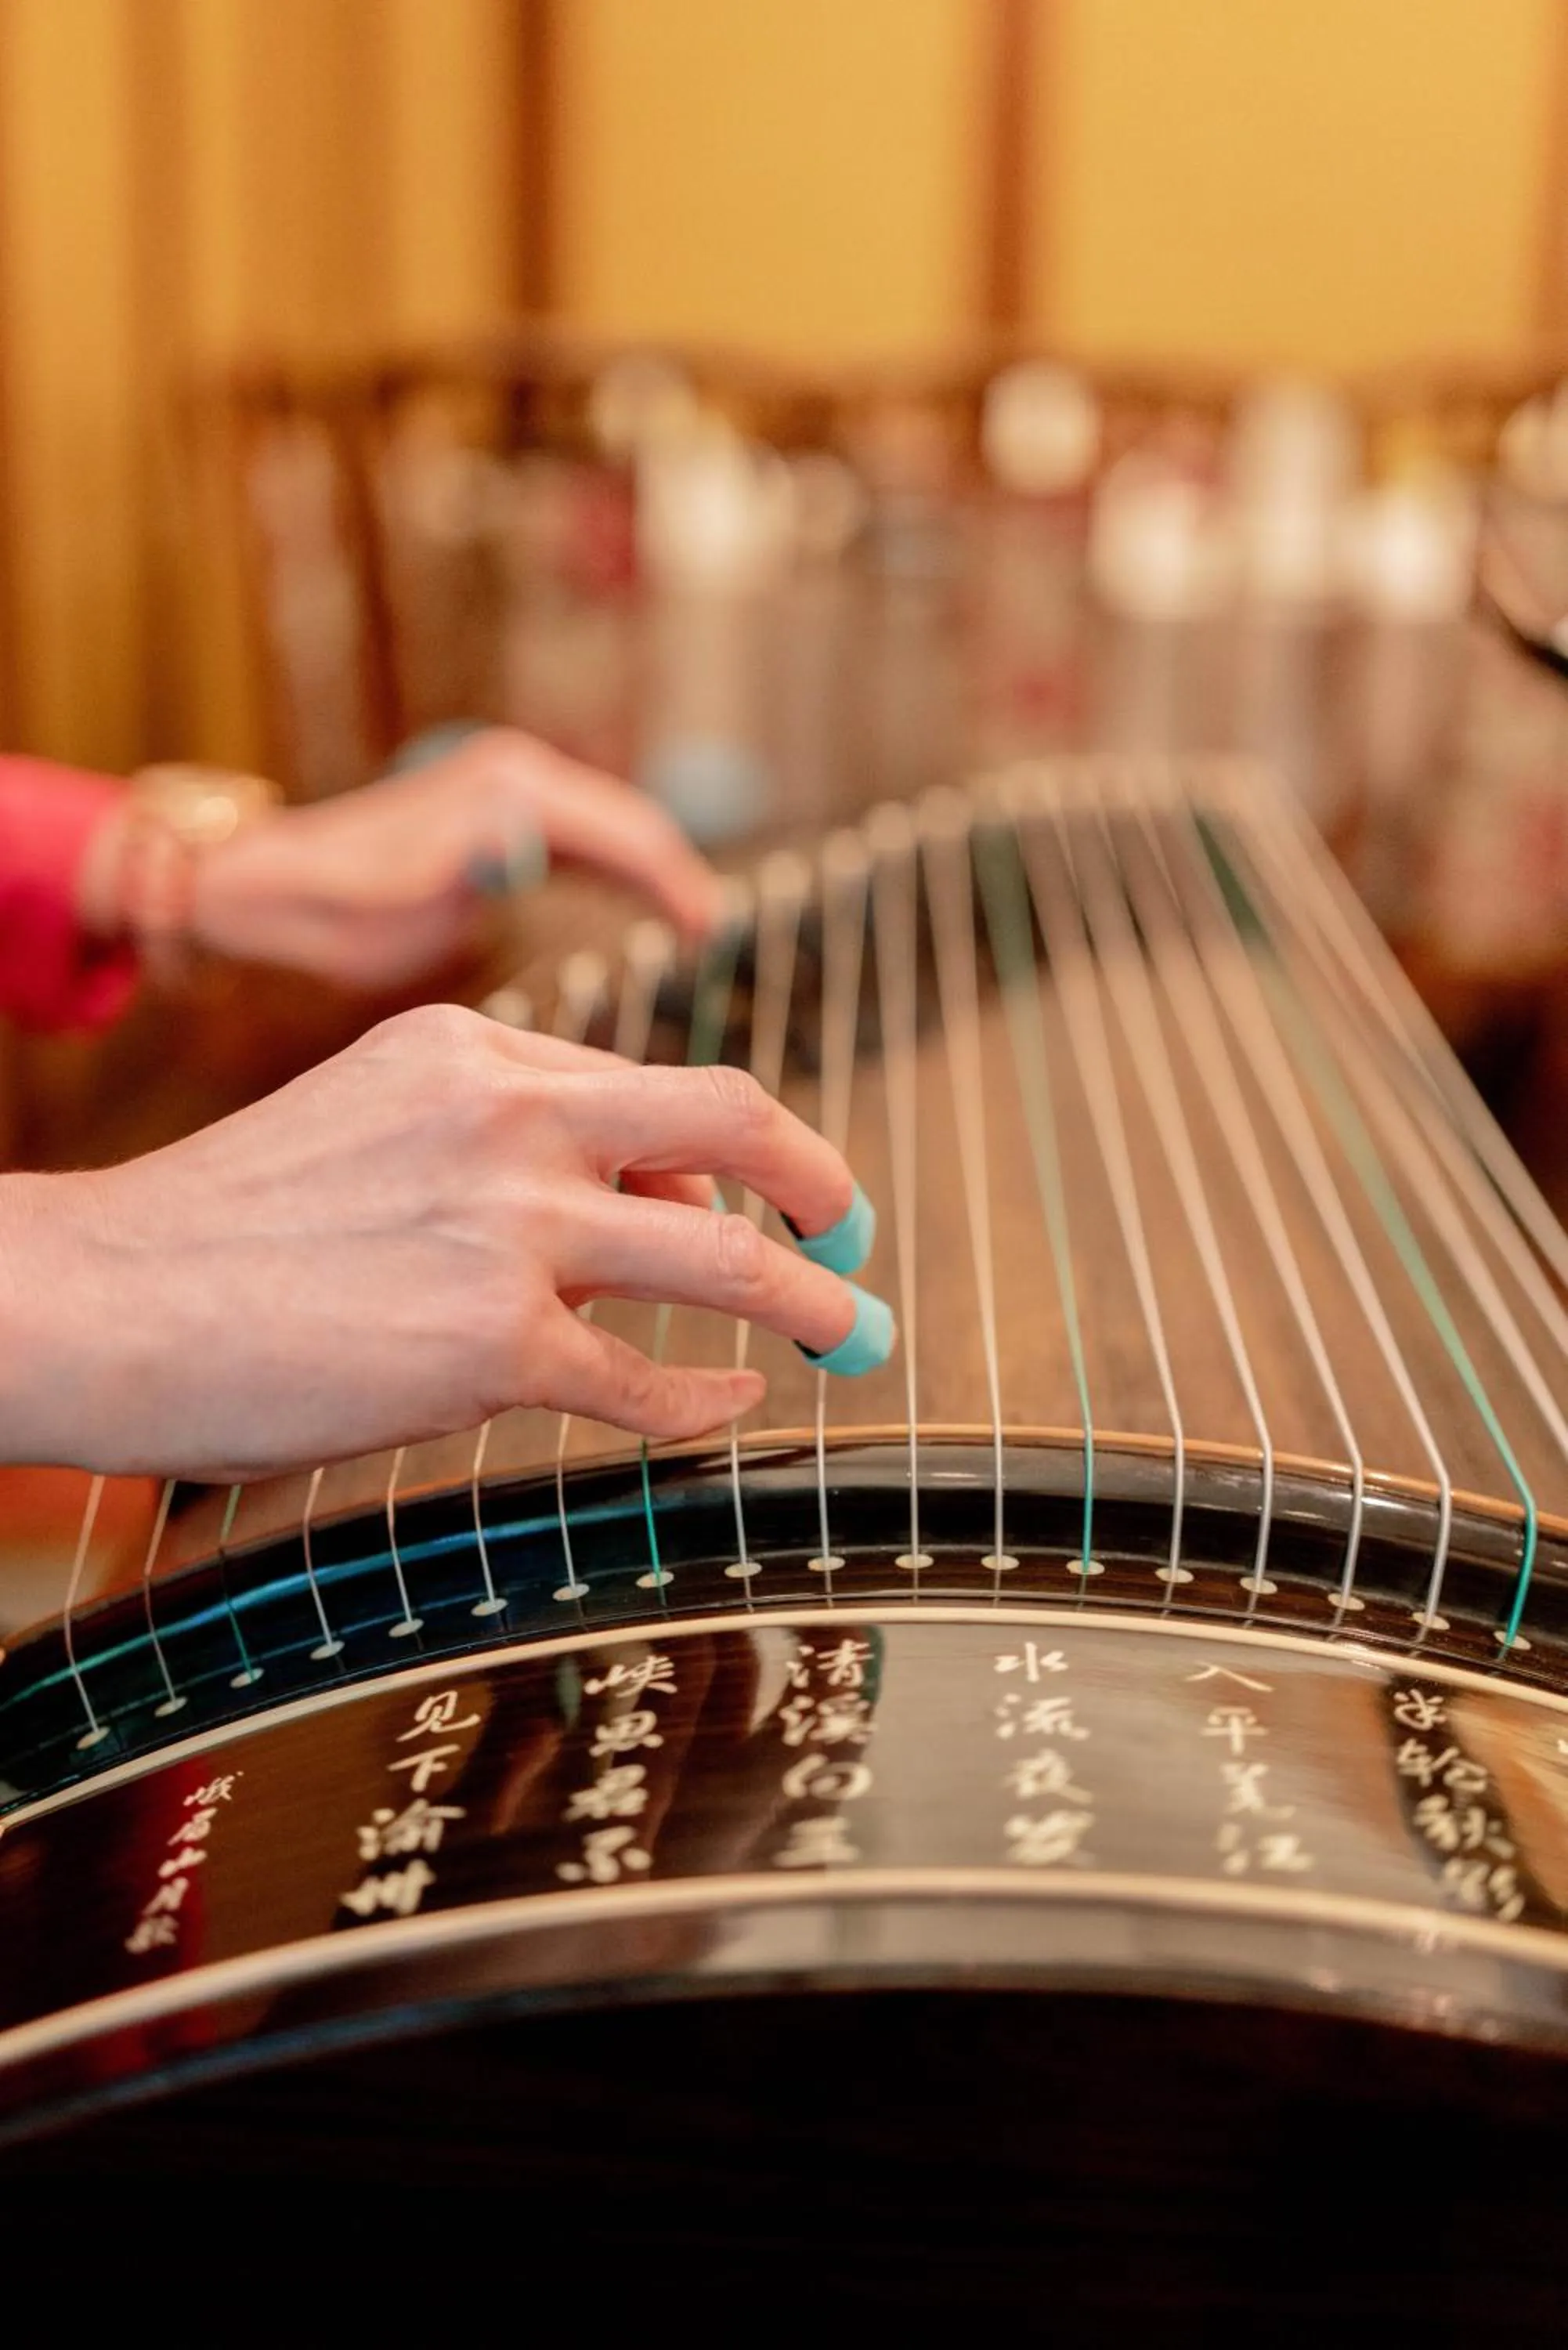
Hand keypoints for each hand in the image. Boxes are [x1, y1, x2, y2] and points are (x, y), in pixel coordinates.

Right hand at [0, 1005, 890, 1481]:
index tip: (759, 1195)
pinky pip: (651, 1381)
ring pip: (727, 1260)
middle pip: (732, 1121)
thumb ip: (503, 1143)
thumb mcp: (371, 1123)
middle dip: (819, 1178)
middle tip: (855, 1226)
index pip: (649, 1085)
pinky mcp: (493, 1345)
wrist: (101, 1300)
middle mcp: (507, 1119)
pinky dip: (708, 1403)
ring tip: (852, 1333)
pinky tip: (728, 1407)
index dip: (721, 1152)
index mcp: (472, 1053)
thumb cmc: (222, 1231)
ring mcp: (509, 1229)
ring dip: (812, 1301)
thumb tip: (650, 1209)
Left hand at [186, 731, 722, 987]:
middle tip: (715, 934)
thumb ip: (469, 868)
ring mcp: (507, 784)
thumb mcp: (401, 897)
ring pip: (612, 826)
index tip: (710, 934)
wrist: (271, 885)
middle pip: (629, 821)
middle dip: (676, 873)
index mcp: (505, 789)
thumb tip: (522, 849)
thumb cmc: (330, 908)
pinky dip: (620, 869)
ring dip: (654, 871)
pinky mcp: (499, 809)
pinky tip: (644, 907)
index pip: (624, 832)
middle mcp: (513, 771)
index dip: (674, 884)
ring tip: (694, 925)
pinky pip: (584, 835)